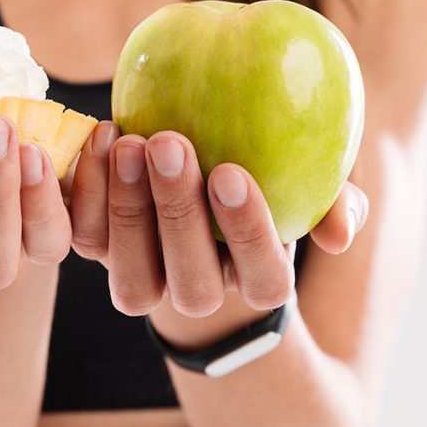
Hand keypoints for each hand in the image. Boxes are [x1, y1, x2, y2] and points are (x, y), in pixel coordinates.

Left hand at [70, 122, 368, 317]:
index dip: (247, 232)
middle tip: (169, 144)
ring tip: (130, 143)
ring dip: (129, 210)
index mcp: (258, 278)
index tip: (231, 170)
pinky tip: (103, 136)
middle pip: (193, 283)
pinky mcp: (101, 251)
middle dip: (179, 214)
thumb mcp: (308, 180)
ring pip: (133, 278)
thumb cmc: (266, 168)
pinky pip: (87, 238)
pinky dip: (88, 192)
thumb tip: (339, 235)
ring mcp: (146, 278)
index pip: (264, 278)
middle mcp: (200, 290)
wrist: (198, 165)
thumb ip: (336, 200)